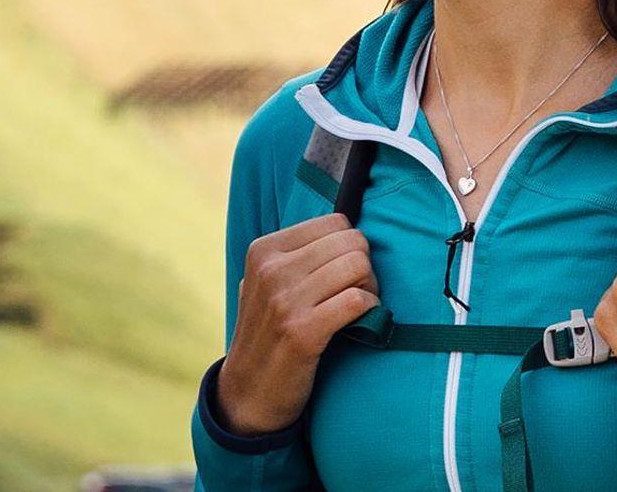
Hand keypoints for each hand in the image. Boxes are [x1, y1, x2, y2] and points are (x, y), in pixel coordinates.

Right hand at [218, 212, 379, 434]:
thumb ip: (298, 252)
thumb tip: (349, 227)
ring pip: (358, 265)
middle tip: (353, 291)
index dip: (349, 247)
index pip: (337, 222)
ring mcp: (285, 302)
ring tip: (354, 306)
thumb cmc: (270, 330)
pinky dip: (369, 308)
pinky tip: (357, 321)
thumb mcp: (268, 282)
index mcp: (264, 250)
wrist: (247, 393)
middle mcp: (271, 271)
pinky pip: (357, 299)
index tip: (341, 273)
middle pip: (353, 242)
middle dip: (364, 266)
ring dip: (369, 287)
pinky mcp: (302, 332)